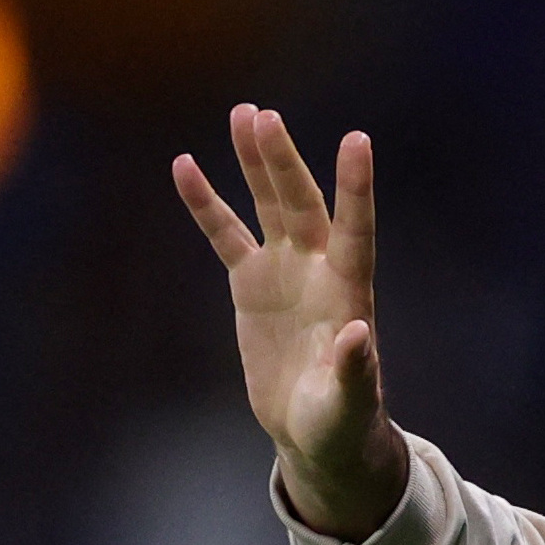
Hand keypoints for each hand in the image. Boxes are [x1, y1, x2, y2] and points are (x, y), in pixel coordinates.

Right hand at [172, 106, 407, 539]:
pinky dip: (206, 203)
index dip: (355, 187)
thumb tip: (358, 334)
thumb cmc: (341, 422)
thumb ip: (354, 371)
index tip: (357, 139)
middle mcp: (319, 270)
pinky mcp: (251, 284)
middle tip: (263, 117)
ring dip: (256, 163)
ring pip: (268, 206)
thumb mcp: (347, 403)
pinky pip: (226, 234)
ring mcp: (285, 271)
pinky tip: (185, 165)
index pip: (355, 230)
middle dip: (283, 163)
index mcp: (349, 292)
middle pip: (301, 205)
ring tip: (245, 114)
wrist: (317, 430)